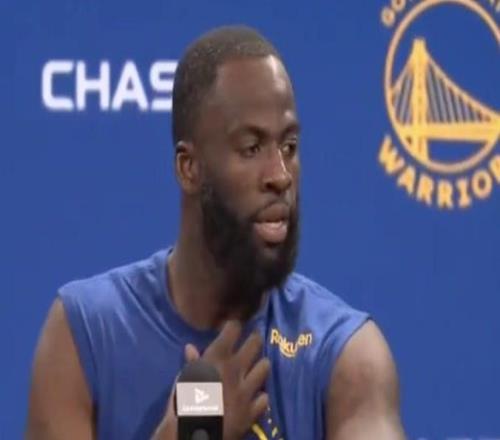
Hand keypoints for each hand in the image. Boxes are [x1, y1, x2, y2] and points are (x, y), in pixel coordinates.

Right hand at [185, 321, 269, 439]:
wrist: (192, 436)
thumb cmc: (181, 405)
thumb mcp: (183, 380)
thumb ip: (192, 363)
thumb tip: (190, 348)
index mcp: (217, 358)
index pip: (233, 329)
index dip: (234, 325)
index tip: (234, 326)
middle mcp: (236, 369)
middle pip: (255, 343)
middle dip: (254, 338)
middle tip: (253, 339)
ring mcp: (247, 390)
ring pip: (264, 367)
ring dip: (260, 365)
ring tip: (256, 366)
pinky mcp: (252, 411)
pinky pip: (264, 397)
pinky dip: (260, 396)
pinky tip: (255, 396)